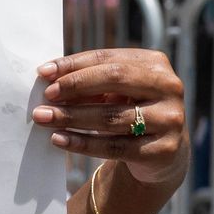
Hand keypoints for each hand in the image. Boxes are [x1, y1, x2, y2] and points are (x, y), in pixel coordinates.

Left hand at [31, 49, 188, 189]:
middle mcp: (169, 87)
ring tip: (44, 118)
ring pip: (111, 116)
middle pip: (115, 79)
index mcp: (156, 64)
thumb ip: (90, 81)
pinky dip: (82, 143)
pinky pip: (114, 146)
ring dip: (72, 117)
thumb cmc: (131, 111)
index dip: (74, 64)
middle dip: (75, 86)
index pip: (108, 59)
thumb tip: (48, 76)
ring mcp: (169, 119)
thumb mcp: (116, 91)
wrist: (162, 154)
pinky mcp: (162, 150)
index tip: (44, 73)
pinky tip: (59, 139)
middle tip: (46, 95)